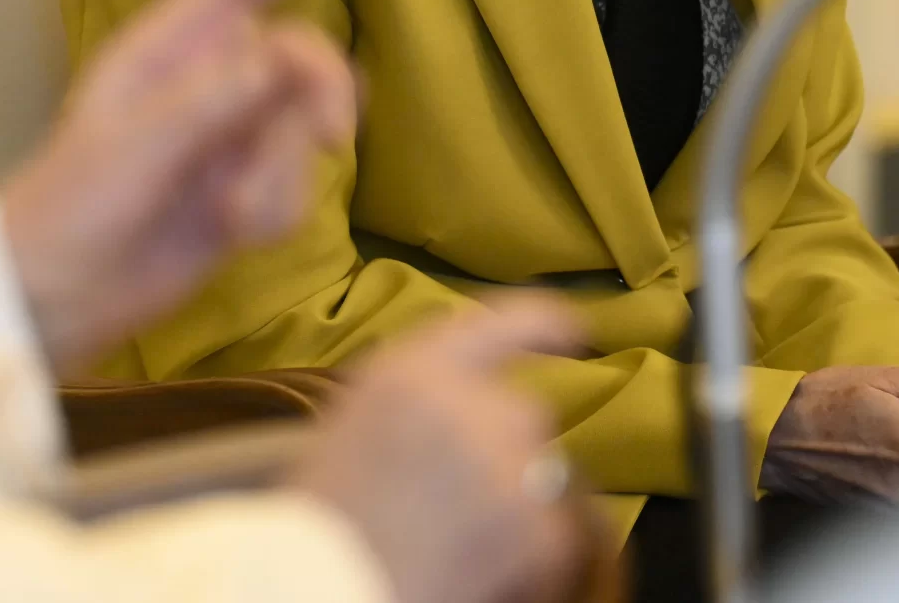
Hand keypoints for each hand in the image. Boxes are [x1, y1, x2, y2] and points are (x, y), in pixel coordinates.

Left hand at [0, 0, 358, 370]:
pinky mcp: (247, 193)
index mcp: (168, 49)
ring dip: (282, 174)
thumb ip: (213, 97)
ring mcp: (230, 140)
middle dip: (323, 90)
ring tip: (230, 214)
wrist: (59, 296)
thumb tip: (287, 52)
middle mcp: (207, 84)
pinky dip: (276, 211)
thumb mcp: (136, 143)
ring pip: (306, 128)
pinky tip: (233, 236)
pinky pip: (299, 186)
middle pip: (299, 54)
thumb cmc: (74, 202)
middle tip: (334, 137)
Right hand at [291, 299, 593, 602]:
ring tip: (459, 526)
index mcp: (419, 369)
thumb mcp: (359, 414)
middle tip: (457, 483)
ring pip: (541, 469)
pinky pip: (553, 526)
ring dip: (514, 489)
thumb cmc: (328, 507)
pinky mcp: (540, 528)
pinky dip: (527, 544)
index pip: (506, 322)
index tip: (571, 329)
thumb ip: (419, 387)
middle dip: (503, 442)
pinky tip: (476, 556)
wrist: (327, 583)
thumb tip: (466, 387)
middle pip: (524, 409)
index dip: (545, 324)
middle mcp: (475, 405)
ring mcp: (514, 468)